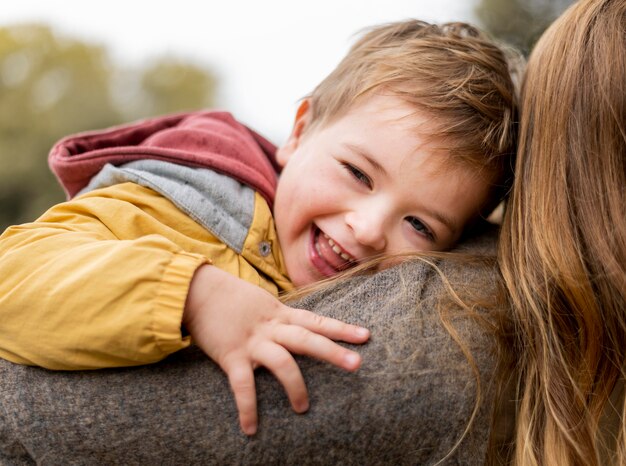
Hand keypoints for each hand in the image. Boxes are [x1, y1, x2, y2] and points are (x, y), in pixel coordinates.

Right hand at [183, 264, 369, 435]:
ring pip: (283, 363)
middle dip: (333, 352)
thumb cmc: (230, 297)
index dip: (341, 328)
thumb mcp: (261, 301)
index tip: (366, 336)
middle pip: (308, 339)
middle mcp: (271, 327)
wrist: (197, 290)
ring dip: (296, 386)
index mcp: (280, 313)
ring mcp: (253, 341)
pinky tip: (251, 428)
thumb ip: (279, 315)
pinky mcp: (231, 355)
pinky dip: (248, 407)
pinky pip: (242, 385)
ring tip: (303, 408)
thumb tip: (297, 324)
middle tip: (357, 364)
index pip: (317, 320)